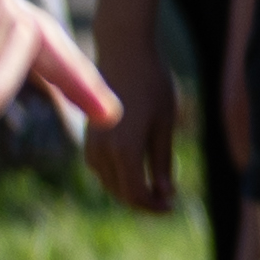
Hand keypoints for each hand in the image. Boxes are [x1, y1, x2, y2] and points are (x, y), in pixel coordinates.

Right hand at [92, 32, 183, 217]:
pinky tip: (136, 170)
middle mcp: (102, 151)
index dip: (153, 206)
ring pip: (109, 182)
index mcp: (124, 150)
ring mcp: (91, 143)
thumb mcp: (165, 124)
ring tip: (155, 188)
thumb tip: (164, 193)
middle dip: (143, 201)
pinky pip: (101, 167)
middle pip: (121, 192)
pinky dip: (117, 175)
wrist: (124, 52)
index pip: (136, 194)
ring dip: (129, 189)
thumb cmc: (152, 84)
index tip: (171, 207)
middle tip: (166, 201)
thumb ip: (162, 161)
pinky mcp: (88, 135)